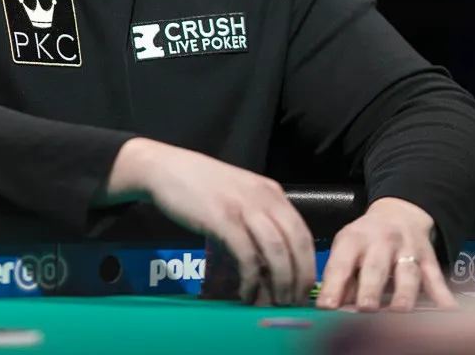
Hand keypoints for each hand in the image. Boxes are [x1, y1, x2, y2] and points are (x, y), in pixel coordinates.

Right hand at [109, 138, 315, 305]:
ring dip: (280, 283)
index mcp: (272, 193)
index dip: (308, 266)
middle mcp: (265, 198)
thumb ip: (257, 222)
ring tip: (275, 304)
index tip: (304, 291)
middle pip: (297, 244)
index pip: (303, 234)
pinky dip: (251, 279)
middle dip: (299, 279)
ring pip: (277, 251)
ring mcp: (244, 207)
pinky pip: (246, 255)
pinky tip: (246, 293)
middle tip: (293, 304)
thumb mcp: (240, 197)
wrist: (166, 168)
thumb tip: (268, 263)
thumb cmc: (201, 186)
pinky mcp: (223, 219)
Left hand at [317, 197, 455, 312]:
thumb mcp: (347, 247)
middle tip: (366, 308)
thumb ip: (341, 276)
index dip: (334, 285)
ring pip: (408, 272)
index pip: (342, 263)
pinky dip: (443, 294)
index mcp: (355, 239)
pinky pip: (436, 276)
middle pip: (376, 266)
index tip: (327, 306)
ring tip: (400, 311)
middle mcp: (381, 242)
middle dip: (370, 288)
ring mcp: (407, 249)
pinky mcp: (428, 257)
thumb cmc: (366, 238)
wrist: (399, 212)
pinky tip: (448, 309)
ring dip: (404, 292)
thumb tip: (332, 307)